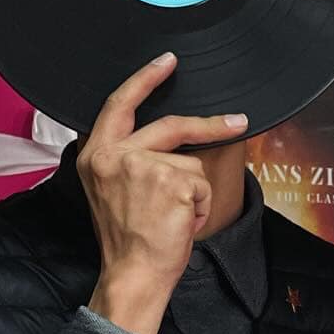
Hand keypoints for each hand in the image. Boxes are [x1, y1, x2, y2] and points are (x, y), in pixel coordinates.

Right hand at [77, 52, 246, 333]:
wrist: (132, 273)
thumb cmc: (127, 238)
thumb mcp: (113, 190)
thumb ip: (129, 158)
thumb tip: (171, 137)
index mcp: (95, 154)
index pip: (119, 104)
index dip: (144, 79)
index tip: (167, 61)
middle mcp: (114, 154)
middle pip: (173, 124)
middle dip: (210, 124)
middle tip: (238, 121)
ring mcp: (142, 165)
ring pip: (191, 164)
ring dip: (193, 193)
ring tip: (173, 217)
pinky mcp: (171, 181)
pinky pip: (202, 184)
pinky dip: (200, 206)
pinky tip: (180, 223)